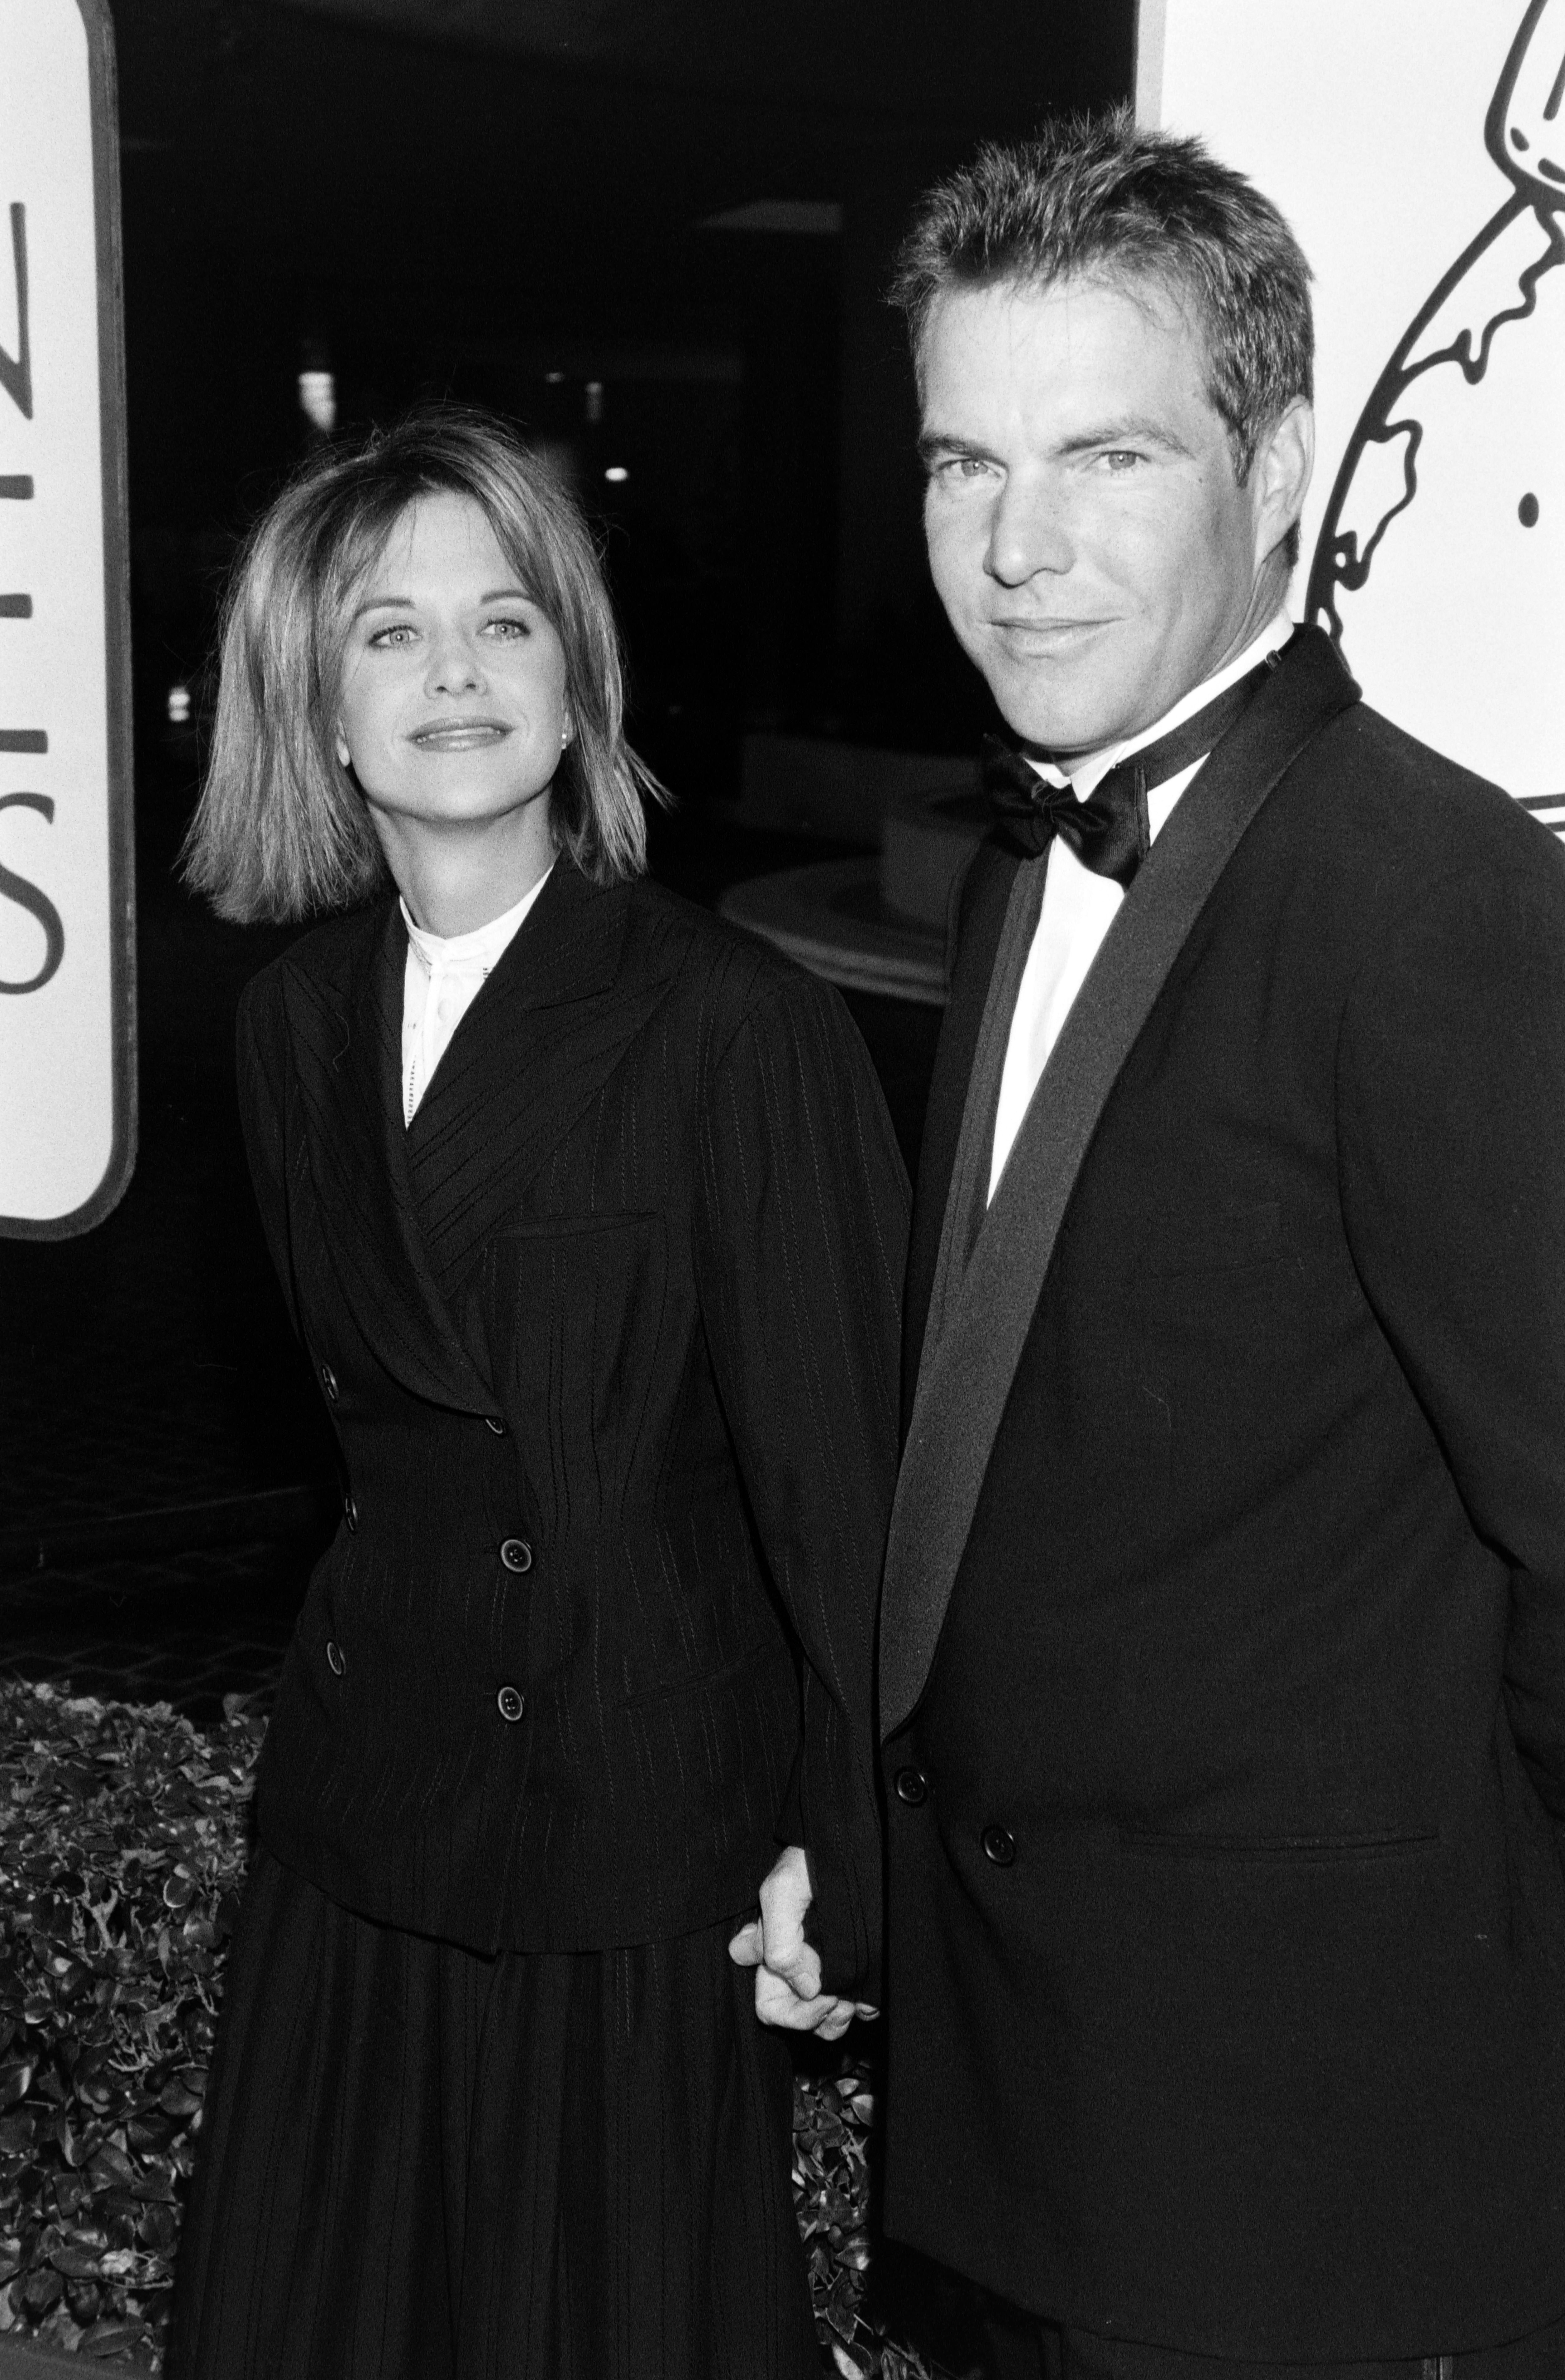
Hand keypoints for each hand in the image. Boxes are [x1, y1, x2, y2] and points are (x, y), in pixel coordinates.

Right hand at [728, 1845, 878, 2041]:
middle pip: (800, 2019)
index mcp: (772, 1955)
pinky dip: (864, 2005)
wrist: (850, 1840)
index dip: (791, 2011)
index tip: (817, 1989)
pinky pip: (858, 2006)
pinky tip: (869, 1988)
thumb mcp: (782, 1891)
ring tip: (854, 1996)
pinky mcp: (855, 1968)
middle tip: (839, 1998)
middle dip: (819, 2018)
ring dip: (840, 2015)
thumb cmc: (809, 1861)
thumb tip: (807, 1989)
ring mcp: (827, 1970)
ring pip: (827, 2021)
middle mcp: (797, 1967)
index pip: (769, 2006)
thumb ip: (780, 1942)